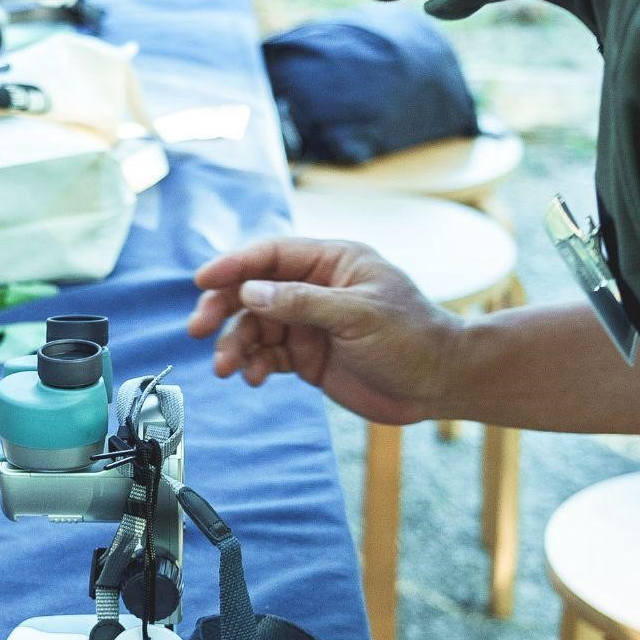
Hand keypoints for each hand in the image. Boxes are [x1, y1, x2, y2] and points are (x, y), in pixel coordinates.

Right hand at [187, 236, 464, 424]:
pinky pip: (267, 356)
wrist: (440, 384)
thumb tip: (250, 293)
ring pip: (254, 328)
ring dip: (235, 345)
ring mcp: (309, 323)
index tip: (203, 281)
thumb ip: (302, 302)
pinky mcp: (307, 356)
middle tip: (199, 328)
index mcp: (331, 262)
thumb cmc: (413, 338)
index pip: (271, 255)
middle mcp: (315, 289)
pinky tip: (254, 378)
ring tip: (228, 367)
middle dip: (223, 309)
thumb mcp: (358, 314)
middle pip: (252, 291)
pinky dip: (254, 365)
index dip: (234, 266)